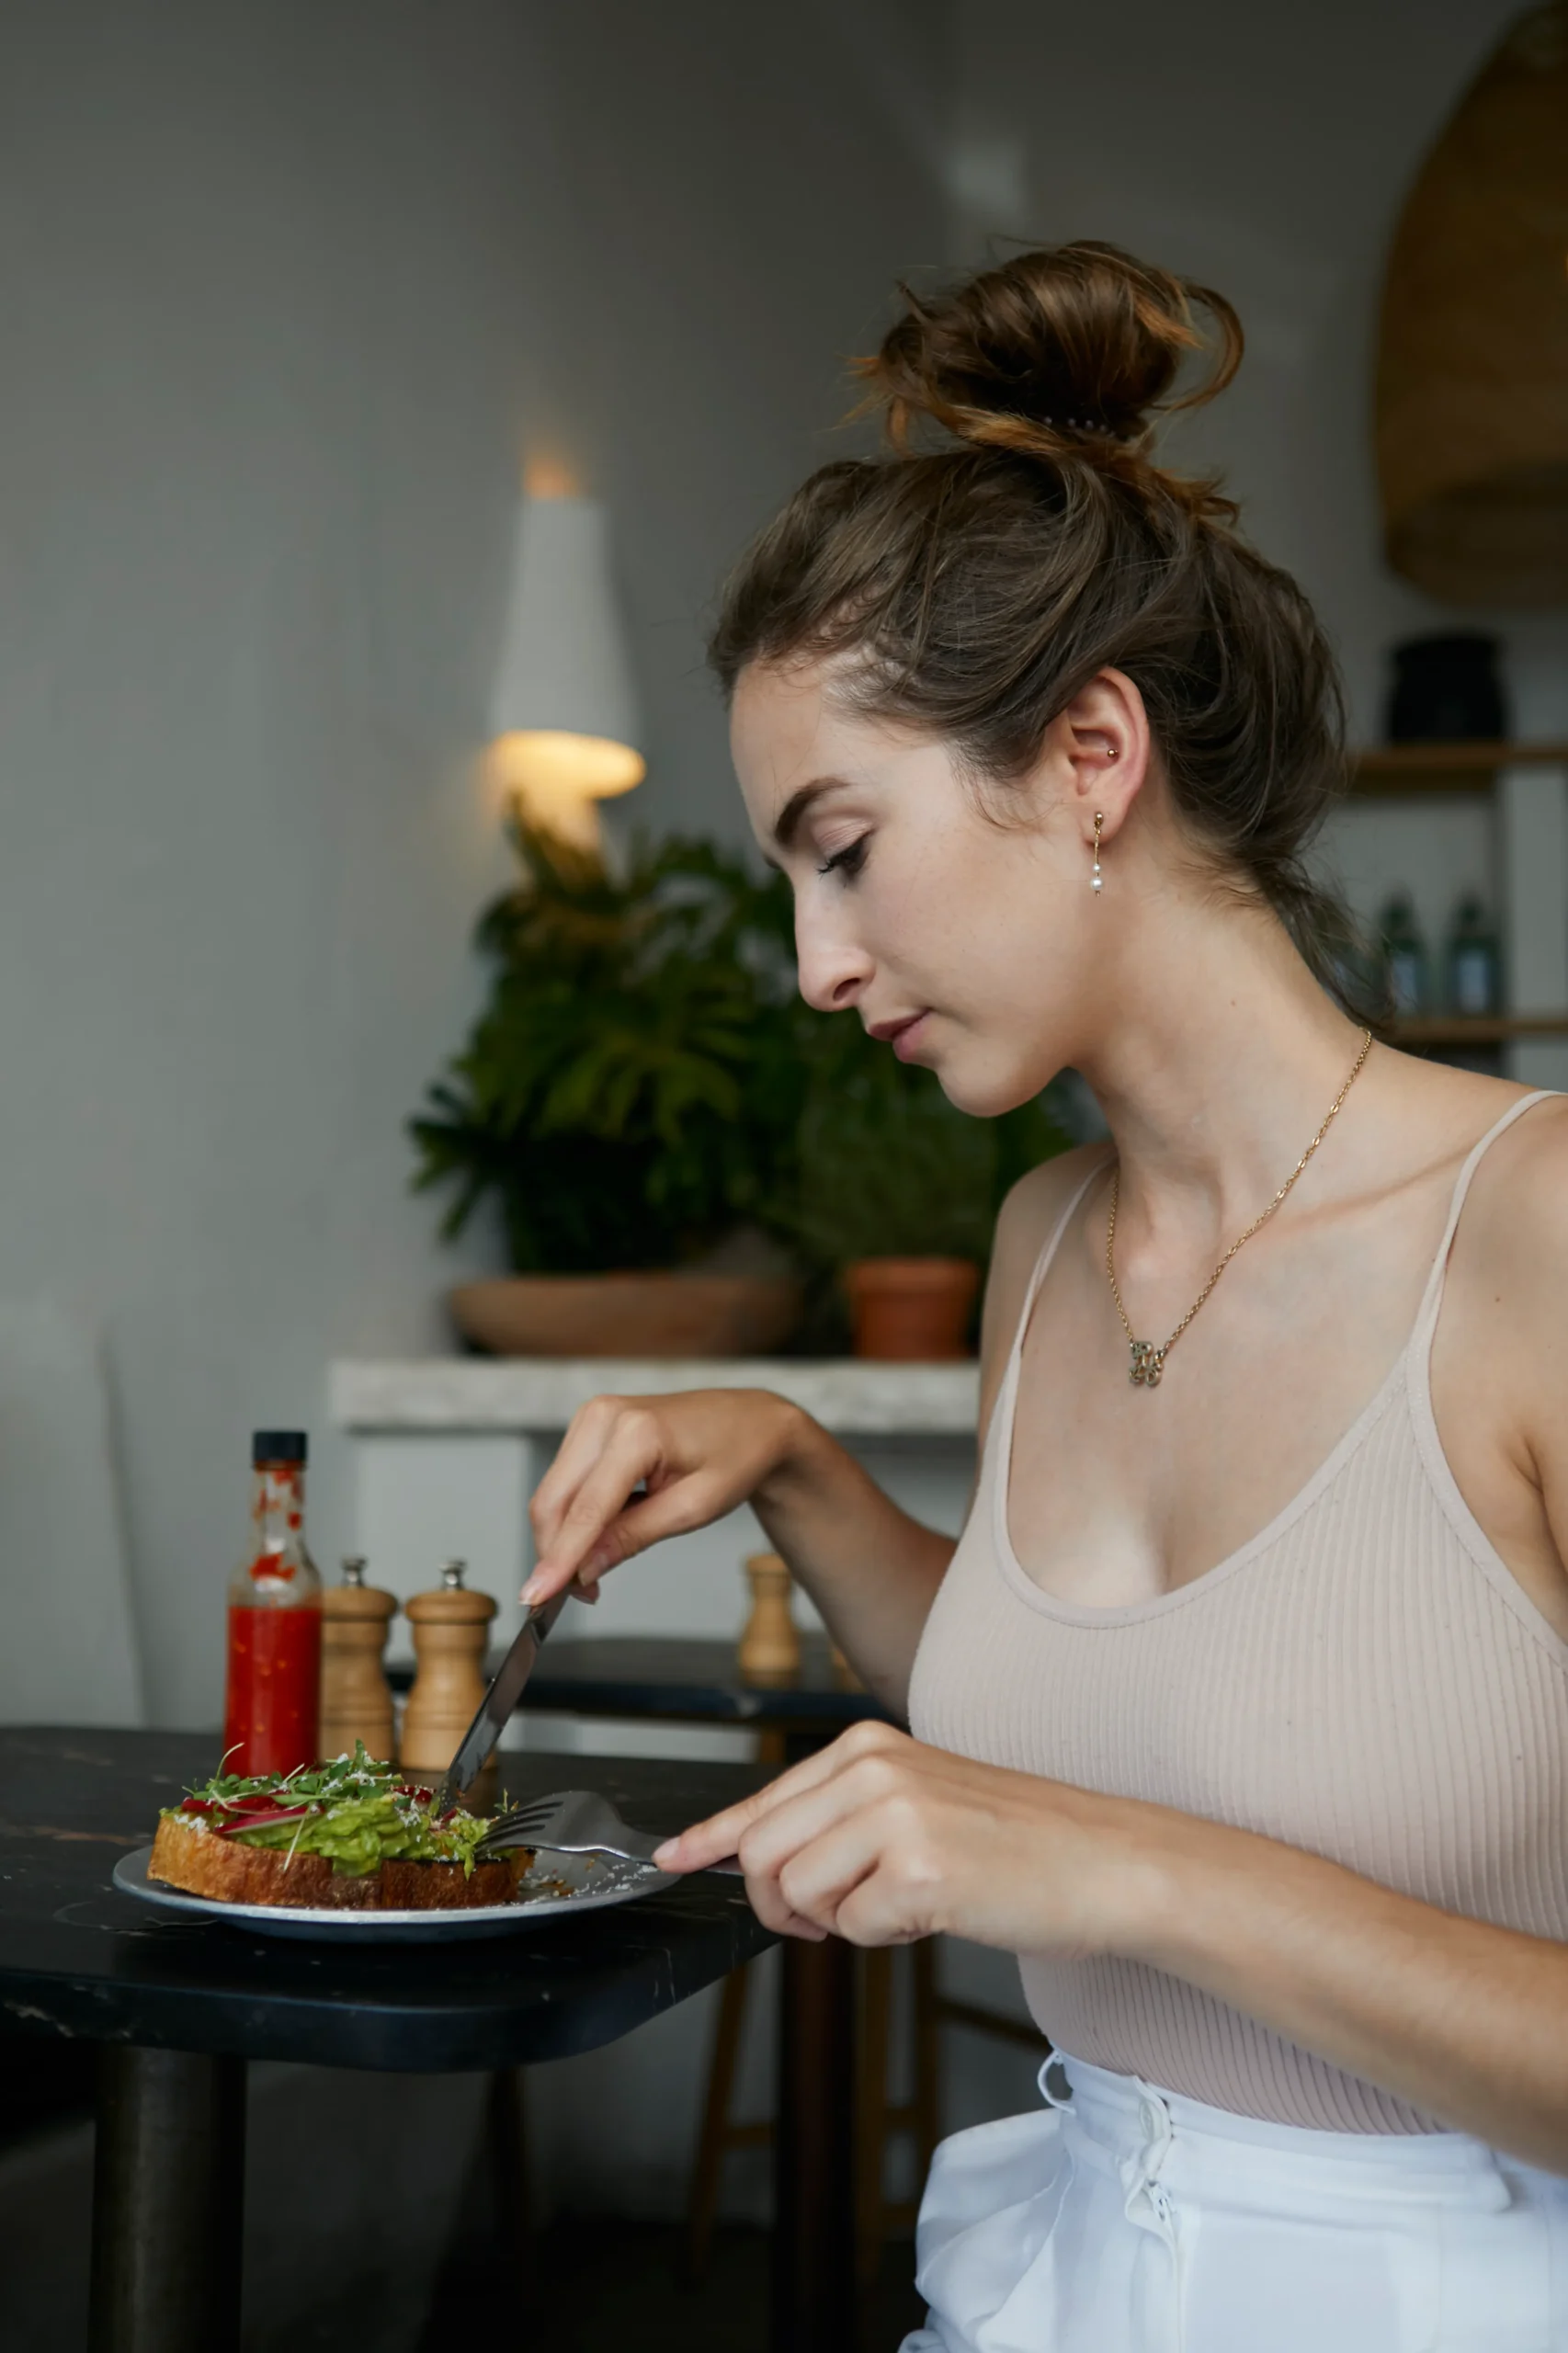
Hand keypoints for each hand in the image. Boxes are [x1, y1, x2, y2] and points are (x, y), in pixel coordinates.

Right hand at [523, 1388, 805, 1605]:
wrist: (751, 1423)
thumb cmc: (735, 1457)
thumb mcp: (692, 1509)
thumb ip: (632, 1537)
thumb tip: (583, 1569)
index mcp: (637, 1432)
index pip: (585, 1509)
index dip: (559, 1559)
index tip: (537, 1596)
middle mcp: (605, 1416)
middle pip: (553, 1499)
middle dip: (556, 1552)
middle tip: (579, 1594)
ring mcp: (593, 1416)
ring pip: (553, 1493)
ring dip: (563, 1537)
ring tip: (597, 1567)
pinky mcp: (590, 1425)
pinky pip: (566, 1480)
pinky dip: (574, 1516)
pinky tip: (602, 1534)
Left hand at [652, 1719, 1140, 1956]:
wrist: (1105, 1862)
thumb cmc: (1018, 1843)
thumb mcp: (918, 1805)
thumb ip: (840, 1822)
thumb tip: (759, 1860)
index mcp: (867, 1748)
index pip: (762, 1800)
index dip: (710, 1838)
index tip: (674, 1857)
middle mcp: (872, 1770)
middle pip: (760, 1856)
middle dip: (784, 1906)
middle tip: (840, 1917)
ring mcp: (894, 1816)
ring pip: (794, 1895)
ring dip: (839, 1922)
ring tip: (904, 1904)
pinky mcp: (919, 1869)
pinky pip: (852, 1930)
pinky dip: (885, 1939)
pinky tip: (934, 1913)